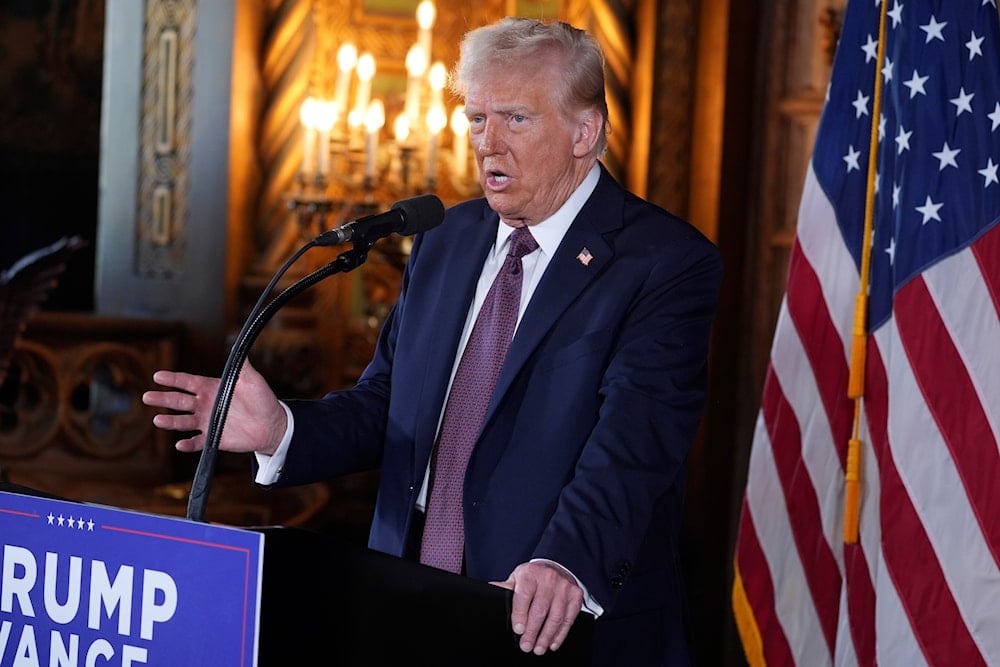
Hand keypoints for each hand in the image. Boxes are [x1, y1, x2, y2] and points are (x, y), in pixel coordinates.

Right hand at [141, 361, 285, 455]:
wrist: (272, 425)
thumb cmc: (262, 400)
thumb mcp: (252, 380)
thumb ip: (242, 365)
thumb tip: (237, 345)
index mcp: (212, 388)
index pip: (188, 382)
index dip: (173, 379)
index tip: (157, 376)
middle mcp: (206, 404)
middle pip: (179, 401)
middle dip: (163, 398)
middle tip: (147, 396)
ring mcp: (208, 422)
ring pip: (183, 421)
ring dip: (171, 421)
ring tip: (158, 420)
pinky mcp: (214, 438)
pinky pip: (198, 442)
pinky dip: (188, 444)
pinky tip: (180, 444)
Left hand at [491, 561, 582, 654]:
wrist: (556, 566)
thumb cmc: (533, 576)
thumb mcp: (518, 578)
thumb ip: (507, 588)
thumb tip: (491, 589)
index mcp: (530, 573)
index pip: (524, 596)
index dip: (521, 614)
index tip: (518, 630)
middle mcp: (548, 578)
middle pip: (540, 609)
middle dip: (532, 631)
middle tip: (526, 645)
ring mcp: (564, 587)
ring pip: (556, 616)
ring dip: (546, 636)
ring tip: (539, 648)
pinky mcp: (576, 595)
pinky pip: (569, 618)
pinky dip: (560, 633)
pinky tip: (552, 643)